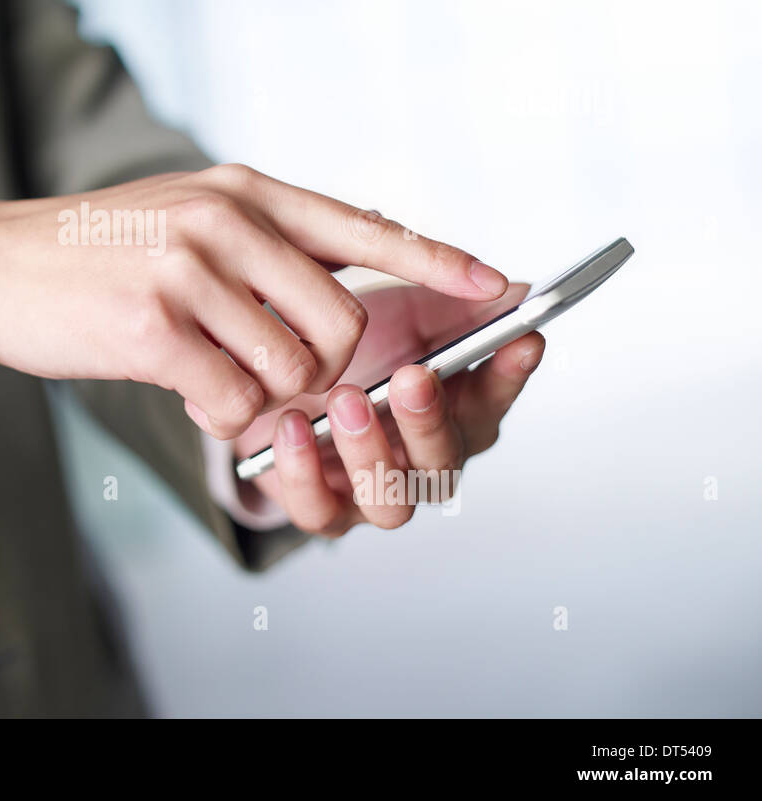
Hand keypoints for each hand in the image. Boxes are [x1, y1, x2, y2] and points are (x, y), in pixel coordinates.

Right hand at [0, 164, 509, 439]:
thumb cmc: (99, 251)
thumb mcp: (188, 217)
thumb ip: (265, 242)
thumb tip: (347, 278)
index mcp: (245, 192)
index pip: (364, 227)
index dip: (437, 260)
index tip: (500, 286)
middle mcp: (227, 220)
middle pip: (343, 324)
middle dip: (323, 373)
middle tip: (274, 376)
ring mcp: (189, 268)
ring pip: (294, 370)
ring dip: (266, 397)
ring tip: (216, 378)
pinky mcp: (153, 325)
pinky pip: (235, 401)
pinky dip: (223, 417)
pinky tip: (188, 393)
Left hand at [235, 283, 544, 534]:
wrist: (281, 368)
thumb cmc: (352, 348)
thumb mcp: (404, 310)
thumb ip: (455, 303)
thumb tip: (516, 289)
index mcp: (452, 413)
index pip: (493, 400)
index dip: (509, 374)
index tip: (519, 341)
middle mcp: (419, 462)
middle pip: (443, 463)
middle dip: (429, 420)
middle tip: (411, 377)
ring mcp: (372, 491)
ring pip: (389, 503)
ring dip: (368, 452)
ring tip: (345, 399)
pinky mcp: (320, 504)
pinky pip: (318, 511)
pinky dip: (303, 473)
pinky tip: (293, 425)